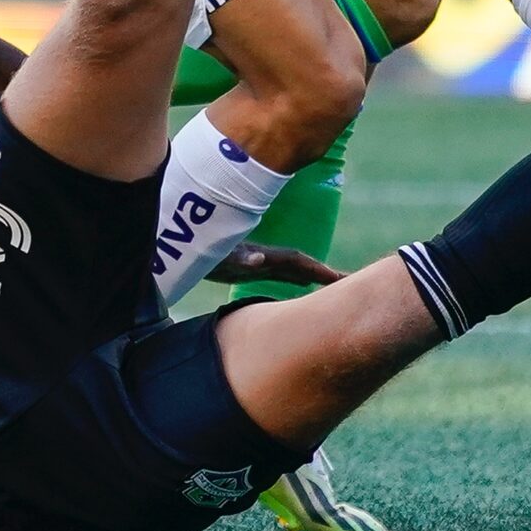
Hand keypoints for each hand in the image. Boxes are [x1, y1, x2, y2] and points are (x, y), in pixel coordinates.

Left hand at [206, 242, 345, 288]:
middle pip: (299, 264)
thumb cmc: (198, 252)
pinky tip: (301, 284)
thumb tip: (258, 258)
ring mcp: (255, 261)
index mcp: (259, 255)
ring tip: (334, 284)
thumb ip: (238, 257)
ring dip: (312, 275)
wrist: (180, 246)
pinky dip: (294, 278)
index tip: (340, 278)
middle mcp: (262, 257)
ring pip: (291, 268)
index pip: (296, 261)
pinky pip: (278, 273)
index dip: (317, 269)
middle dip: (323, 272)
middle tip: (350, 282)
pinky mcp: (246, 267)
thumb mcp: (218, 256)